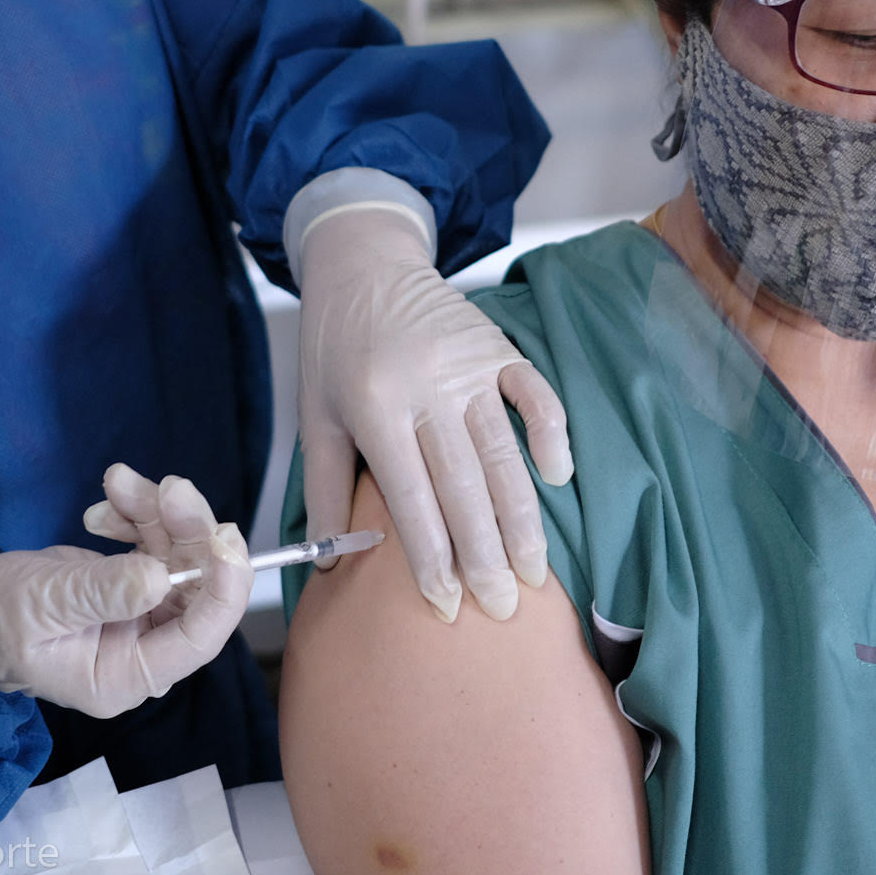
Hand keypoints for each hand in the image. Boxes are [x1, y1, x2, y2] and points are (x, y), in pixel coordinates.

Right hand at [0, 466, 251, 718]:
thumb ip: (102, 593)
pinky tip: (109, 499)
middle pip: (196, 586)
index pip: (199, 636)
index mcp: (126, 675)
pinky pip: (156, 541)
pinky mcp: (134, 582)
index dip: (223, 587)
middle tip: (168, 488)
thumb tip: (161, 578)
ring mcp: (142, 614)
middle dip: (187, 531)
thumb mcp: (43, 605)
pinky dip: (139, 513)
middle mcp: (144, 648)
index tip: (225, 535)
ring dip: (157, 511)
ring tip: (117, 482)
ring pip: (179, 554)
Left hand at [296, 202, 571, 623]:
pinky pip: (534, 393)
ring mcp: (467, 365)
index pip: (410, 497)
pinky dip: (551, 433)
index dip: (431, 557)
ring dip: (522, 517)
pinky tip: (559, 477)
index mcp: (374, 406)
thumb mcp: (316, 417)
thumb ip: (325, 491)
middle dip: (485, 555)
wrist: (363, 266)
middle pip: (463, 485)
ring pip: (503, 453)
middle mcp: (425, 386)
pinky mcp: (497, 347)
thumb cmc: (334, 350)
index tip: (449, 606)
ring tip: (534, 572)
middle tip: (502, 608)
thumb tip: (333, 563)